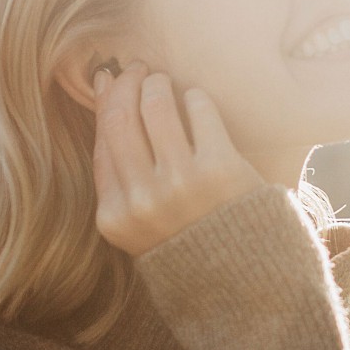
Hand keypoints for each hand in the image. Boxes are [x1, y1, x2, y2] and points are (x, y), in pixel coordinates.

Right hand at [91, 61, 268, 256]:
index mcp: (115, 218)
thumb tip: (106, 91)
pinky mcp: (221, 169)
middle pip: (121, 117)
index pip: (101, 142)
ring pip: (156, 104)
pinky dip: (195, 97)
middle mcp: (143, 201)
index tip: (111, 80)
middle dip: (127, 82)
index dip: (105, 102)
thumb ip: (119, 173)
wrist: (247, 280)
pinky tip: (197, 101)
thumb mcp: (140, 224)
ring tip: (165, 82)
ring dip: (159, 83)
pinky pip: (199, 109)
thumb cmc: (190, 242)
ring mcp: (181, 185)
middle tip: (137, 69)